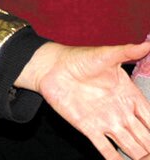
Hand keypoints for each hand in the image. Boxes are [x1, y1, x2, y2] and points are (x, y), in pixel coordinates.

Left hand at [16, 40, 149, 158]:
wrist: (52, 67)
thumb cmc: (80, 58)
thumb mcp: (105, 55)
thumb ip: (127, 52)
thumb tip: (147, 44)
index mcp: (129, 96)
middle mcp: (121, 113)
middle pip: (145, 137)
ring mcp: (107, 122)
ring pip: (131, 146)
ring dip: (140, 156)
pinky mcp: (90, 129)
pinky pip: (107, 150)